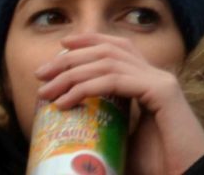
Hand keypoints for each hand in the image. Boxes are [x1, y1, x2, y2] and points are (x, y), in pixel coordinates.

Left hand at [37, 34, 203, 174]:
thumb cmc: (156, 165)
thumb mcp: (122, 140)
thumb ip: (104, 125)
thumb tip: (70, 126)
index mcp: (150, 82)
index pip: (119, 47)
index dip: (90, 40)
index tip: (61, 46)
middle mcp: (157, 76)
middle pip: (110, 49)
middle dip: (71, 57)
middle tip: (41, 73)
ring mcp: (161, 81)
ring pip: (109, 61)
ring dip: (71, 73)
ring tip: (46, 92)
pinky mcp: (162, 92)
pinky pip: (116, 80)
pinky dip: (86, 87)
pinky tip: (66, 101)